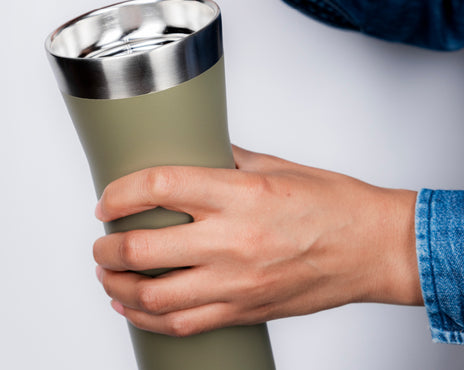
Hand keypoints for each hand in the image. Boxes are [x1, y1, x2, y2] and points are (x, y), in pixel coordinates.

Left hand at [93, 146, 420, 336]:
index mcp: (238, 194)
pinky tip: (134, 309)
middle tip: (101, 241)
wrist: (374, 249)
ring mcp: (237, 282)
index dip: (120, 193)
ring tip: (108, 275)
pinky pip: (184, 325)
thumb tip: (189, 148)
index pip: (159, 187)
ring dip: (119, 287)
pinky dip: (148, 320)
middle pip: (145, 248)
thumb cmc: (332, 204)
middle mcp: (233, 240)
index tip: (106, 200)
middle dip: (108, 247)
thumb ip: (224, 158)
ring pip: (155, 296)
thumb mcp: (274, 165)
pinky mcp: (244, 311)